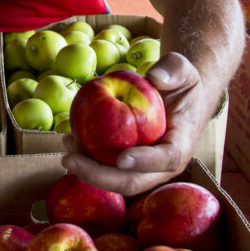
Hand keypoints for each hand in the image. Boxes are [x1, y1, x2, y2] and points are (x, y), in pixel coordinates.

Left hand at [60, 53, 216, 196]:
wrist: (180, 97)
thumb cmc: (181, 83)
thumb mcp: (182, 69)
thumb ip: (173, 69)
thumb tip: (154, 77)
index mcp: (182, 143)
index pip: (167, 158)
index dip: (146, 162)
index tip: (122, 159)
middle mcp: (164, 164)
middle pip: (134, 182)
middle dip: (101, 177)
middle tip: (71, 159)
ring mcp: (145, 167)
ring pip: (116, 180)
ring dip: (88, 170)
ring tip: (67, 145)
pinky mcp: (129, 162)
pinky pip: (107, 167)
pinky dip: (87, 159)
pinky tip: (70, 140)